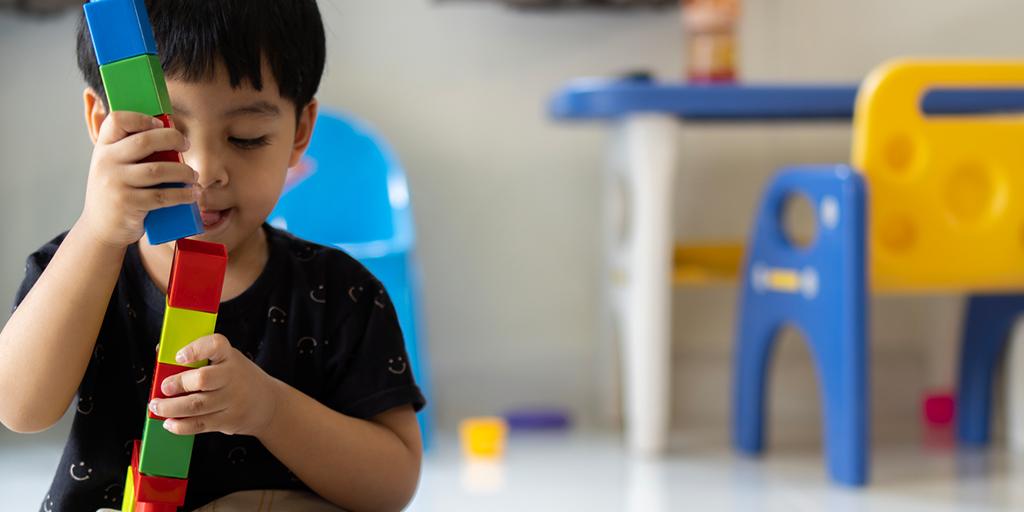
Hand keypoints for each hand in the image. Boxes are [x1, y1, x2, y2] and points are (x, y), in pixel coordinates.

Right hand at [79, 111, 196, 247]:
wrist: (100, 229)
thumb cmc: (116, 193)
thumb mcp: (114, 167)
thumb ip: (130, 151)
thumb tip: (169, 133)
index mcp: (103, 148)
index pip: (117, 120)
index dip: (142, 118)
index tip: (161, 125)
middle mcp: (106, 162)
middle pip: (145, 141)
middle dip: (173, 139)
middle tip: (186, 145)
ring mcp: (115, 183)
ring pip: (158, 170)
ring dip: (183, 171)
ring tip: (193, 175)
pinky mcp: (128, 204)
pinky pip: (162, 196)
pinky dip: (182, 194)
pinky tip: (192, 193)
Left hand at [149, 334, 279, 436]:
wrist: (268, 403)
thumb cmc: (238, 378)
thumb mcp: (227, 360)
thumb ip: (199, 357)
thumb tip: (160, 353)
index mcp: (230, 356)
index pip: (215, 345)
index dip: (196, 349)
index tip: (179, 356)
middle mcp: (233, 376)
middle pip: (203, 379)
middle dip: (178, 384)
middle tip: (164, 387)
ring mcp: (232, 400)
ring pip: (196, 405)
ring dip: (171, 408)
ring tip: (157, 406)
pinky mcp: (228, 420)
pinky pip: (199, 424)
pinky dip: (180, 425)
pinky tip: (169, 422)